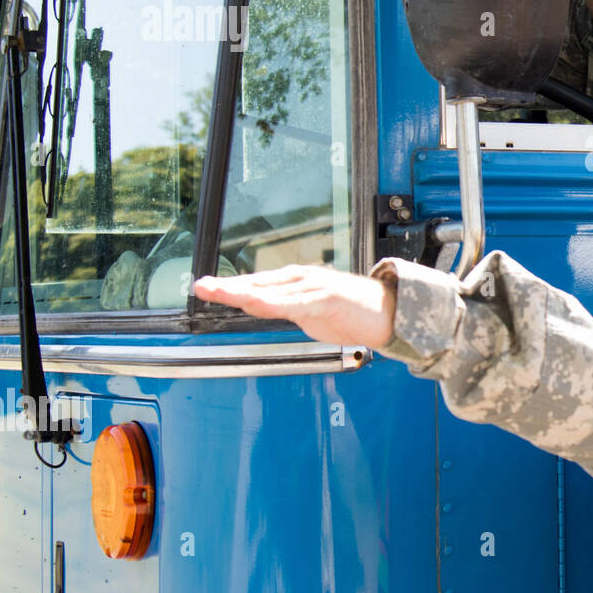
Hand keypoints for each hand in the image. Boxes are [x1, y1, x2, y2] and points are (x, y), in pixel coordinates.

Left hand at [194, 265, 396, 348]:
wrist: (390, 313)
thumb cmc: (354, 312)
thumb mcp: (312, 312)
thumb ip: (288, 309)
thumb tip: (264, 310)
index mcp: (298, 282)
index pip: (257, 284)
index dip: (230, 286)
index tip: (205, 287)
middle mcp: (303, 279)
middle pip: (258, 283)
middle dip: (229, 286)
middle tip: (202, 285)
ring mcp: (315, 287)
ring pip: (272, 290)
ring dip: (243, 291)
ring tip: (221, 291)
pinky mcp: (328, 298)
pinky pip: (295, 303)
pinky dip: (274, 303)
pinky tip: (257, 303)